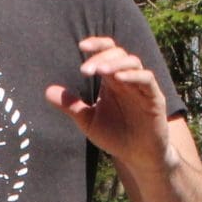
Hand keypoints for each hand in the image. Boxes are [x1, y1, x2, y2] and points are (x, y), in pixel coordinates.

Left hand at [45, 36, 172, 164]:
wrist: (137, 157)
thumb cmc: (115, 136)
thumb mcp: (88, 122)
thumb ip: (71, 106)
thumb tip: (47, 91)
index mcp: (111, 80)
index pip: (106, 52)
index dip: (96, 45)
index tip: (81, 46)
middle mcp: (127, 79)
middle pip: (118, 54)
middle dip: (101, 57)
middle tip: (85, 70)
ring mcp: (142, 87)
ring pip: (133, 62)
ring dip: (116, 63)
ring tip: (101, 70)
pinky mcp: (155, 98)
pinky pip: (146, 80)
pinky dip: (133, 76)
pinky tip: (119, 79)